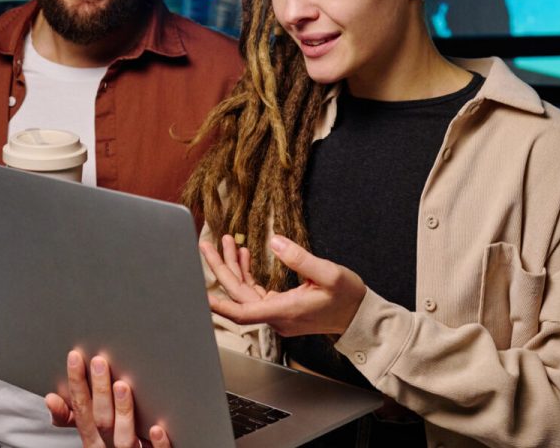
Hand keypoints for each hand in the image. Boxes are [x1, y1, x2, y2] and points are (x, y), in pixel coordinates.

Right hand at [44, 350, 171, 447]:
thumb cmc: (111, 445)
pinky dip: (155, 444)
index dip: (76, 383)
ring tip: (122, 386)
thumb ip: (71, 417)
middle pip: (101, 421)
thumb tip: (50, 398)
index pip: (80, 409)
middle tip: (100, 362)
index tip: (75, 357)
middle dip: (99, 391)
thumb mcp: (89, 433)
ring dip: (122, 411)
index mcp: (92, 439)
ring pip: (124, 438)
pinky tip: (156, 428)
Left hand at [201, 234, 365, 336]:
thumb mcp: (329, 274)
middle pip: (238, 295)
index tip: (199, 295)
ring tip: (226, 242)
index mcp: (284, 311)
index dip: (219, 304)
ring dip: (234, 267)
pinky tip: (244, 256)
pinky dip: (248, 273)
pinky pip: (256, 292)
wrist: (360, 316)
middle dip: (221, 268)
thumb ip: (300, 258)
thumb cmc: (348, 297)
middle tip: (207, 244)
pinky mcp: (281, 308)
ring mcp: (277, 313)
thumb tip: (274, 242)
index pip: (242, 312)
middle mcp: (276, 316)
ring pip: (245, 292)